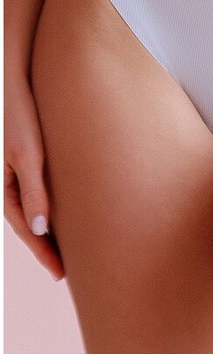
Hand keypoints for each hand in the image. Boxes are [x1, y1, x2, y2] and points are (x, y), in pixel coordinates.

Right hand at [4, 70, 64, 281]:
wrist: (14, 80)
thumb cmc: (20, 115)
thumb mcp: (28, 154)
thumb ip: (33, 190)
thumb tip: (40, 228)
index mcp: (2, 184)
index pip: (24, 227)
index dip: (42, 251)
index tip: (60, 273)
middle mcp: (7, 180)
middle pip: (27, 221)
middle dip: (44, 245)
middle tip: (63, 268)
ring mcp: (16, 169)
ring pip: (31, 207)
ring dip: (46, 227)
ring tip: (66, 246)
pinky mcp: (27, 156)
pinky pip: (35, 189)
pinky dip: (47, 205)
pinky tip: (61, 210)